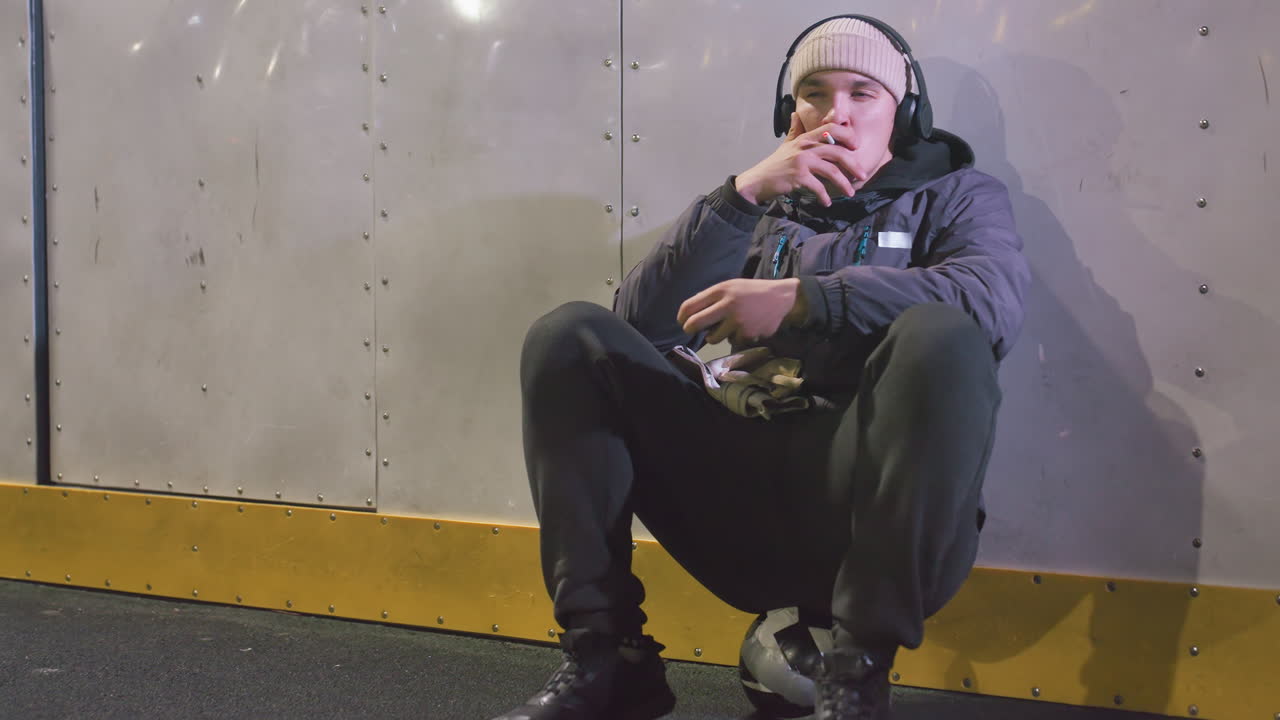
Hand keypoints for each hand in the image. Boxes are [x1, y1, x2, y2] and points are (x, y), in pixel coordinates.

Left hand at [677, 278, 807, 344]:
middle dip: (689, 329)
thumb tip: (689, 316)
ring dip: (715, 336)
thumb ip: (712, 298)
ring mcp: (738, 321)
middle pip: (695, 324)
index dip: (681, 316)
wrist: (782, 298)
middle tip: (690, 330)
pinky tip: (746, 327)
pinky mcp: (747, 334)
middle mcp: (727, 304)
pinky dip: (735, 337)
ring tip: (727, 327)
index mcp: (721, 290)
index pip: (690, 305)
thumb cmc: (751, 292)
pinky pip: (732, 342)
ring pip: (712, 338)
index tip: (681, 321)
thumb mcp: (731, 287)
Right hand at [734, 114, 877, 206]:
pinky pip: (818, 187)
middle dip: (853, 164)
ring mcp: (802, 162)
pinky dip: (824, 196)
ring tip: (850, 192)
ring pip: (831, 171)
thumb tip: (796, 114)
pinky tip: (827, 203)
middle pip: (838, 152)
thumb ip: (795, 130)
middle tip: (862, 175)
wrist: (758, 181)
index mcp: (805, 138)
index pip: (832, 129)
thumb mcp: (786, 144)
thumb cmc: (775, 164)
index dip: (848, 135)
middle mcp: (805, 147)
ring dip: (844, 184)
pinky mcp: (798, 177)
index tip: (855, 147)